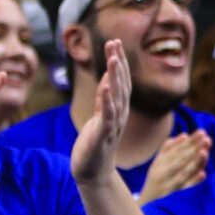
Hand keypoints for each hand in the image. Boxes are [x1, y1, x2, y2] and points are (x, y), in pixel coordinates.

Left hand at [70, 40, 129, 187]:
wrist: (93, 172)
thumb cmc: (95, 144)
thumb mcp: (100, 116)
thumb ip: (105, 98)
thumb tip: (108, 77)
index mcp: (117, 110)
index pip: (121, 81)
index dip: (118, 61)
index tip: (114, 42)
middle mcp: (119, 115)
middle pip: (121, 85)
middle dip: (118, 63)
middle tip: (114, 43)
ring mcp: (112, 125)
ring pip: (117, 98)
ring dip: (116, 78)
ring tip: (113, 59)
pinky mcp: (102, 136)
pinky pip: (107, 116)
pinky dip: (107, 101)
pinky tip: (105, 87)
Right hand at [137, 130, 209, 204]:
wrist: (146, 207)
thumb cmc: (156, 182)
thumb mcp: (158, 164)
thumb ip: (169, 149)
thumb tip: (184, 135)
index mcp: (160, 164)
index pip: (177, 151)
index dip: (190, 142)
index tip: (202, 133)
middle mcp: (163, 174)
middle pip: (181, 159)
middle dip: (193, 148)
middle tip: (206, 138)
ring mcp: (170, 187)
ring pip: (184, 173)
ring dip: (194, 162)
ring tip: (204, 152)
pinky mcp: (175, 199)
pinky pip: (186, 190)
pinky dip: (194, 182)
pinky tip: (203, 174)